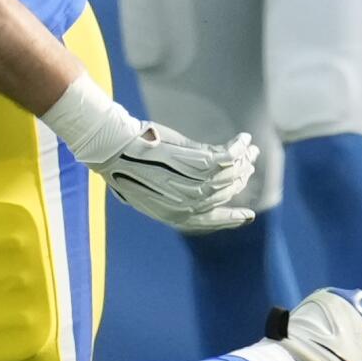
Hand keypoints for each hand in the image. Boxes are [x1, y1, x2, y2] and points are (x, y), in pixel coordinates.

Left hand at [93, 123, 259, 232]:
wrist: (111, 150)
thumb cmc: (120, 165)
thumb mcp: (143, 187)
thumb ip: (167, 193)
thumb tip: (180, 188)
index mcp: (173, 215)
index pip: (208, 220)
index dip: (230, 218)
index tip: (247, 215)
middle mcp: (187, 204)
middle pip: (224, 193)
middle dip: (239, 179)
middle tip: (248, 165)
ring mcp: (193, 184)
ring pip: (229, 174)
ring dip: (243, 161)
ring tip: (250, 150)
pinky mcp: (197, 163)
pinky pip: (227, 157)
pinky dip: (238, 148)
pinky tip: (243, 140)